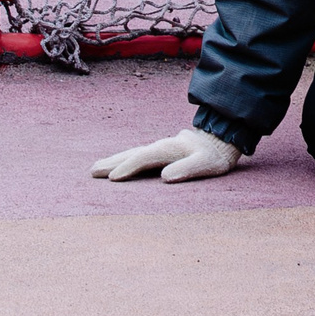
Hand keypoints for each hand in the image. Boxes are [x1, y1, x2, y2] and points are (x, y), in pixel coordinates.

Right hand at [91, 126, 242, 182]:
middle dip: (112, 163)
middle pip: (131, 154)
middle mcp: (161, 146)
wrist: (223, 137)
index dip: (128, 168)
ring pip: (132, 153)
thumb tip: (166, 177)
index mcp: (168, 148)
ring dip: (114, 160)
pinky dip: (125, 160)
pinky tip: (118, 165)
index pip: (143, 158)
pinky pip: (138, 156)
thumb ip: (187, 168)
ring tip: (96, 168)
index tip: (112, 178)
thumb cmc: (215, 155)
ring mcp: (160, 148)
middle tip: (91, 171)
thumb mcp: (206, 163)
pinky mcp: (162, 151)